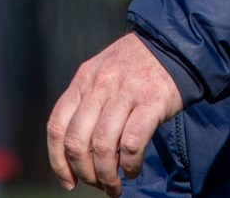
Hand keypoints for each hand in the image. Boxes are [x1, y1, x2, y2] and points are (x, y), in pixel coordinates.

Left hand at [47, 33, 183, 194]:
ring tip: (114, 185)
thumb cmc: (135, 66)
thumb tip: (75, 150)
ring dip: (106, 175)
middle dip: (83, 172)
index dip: (58, 161)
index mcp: (83, 80)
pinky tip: (132, 169)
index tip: (68, 180)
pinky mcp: (151, 102)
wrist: (172, 45)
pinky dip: (130, 164)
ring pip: (103, 147)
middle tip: (96, 184)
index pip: (57, 126)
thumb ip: (86, 102)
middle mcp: (99, 85)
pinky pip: (132, 144)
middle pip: (77, 141)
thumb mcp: (101, 73)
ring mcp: (125, 93)